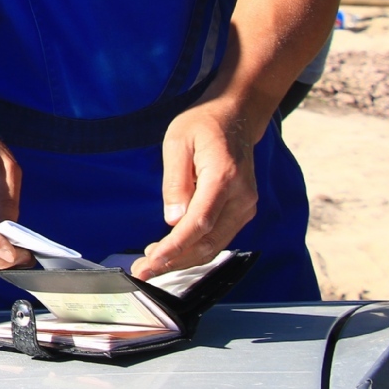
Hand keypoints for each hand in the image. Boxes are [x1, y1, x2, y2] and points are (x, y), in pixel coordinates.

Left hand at [131, 100, 259, 279]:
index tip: (152, 260)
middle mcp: (241, 197)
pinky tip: (172, 251)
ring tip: (151, 264)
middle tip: (143, 271)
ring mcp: (246, 205)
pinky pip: (220, 237)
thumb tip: (172, 221)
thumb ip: (175, 182)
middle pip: (208, 242)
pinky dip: (196, 249)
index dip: (175, 247)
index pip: (200, 223)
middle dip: (174, 261)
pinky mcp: (243, 210)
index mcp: (224, 177)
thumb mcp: (176, 143)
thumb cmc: (202, 125)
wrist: (235, 117)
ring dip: (184, 259)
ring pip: (215, 245)